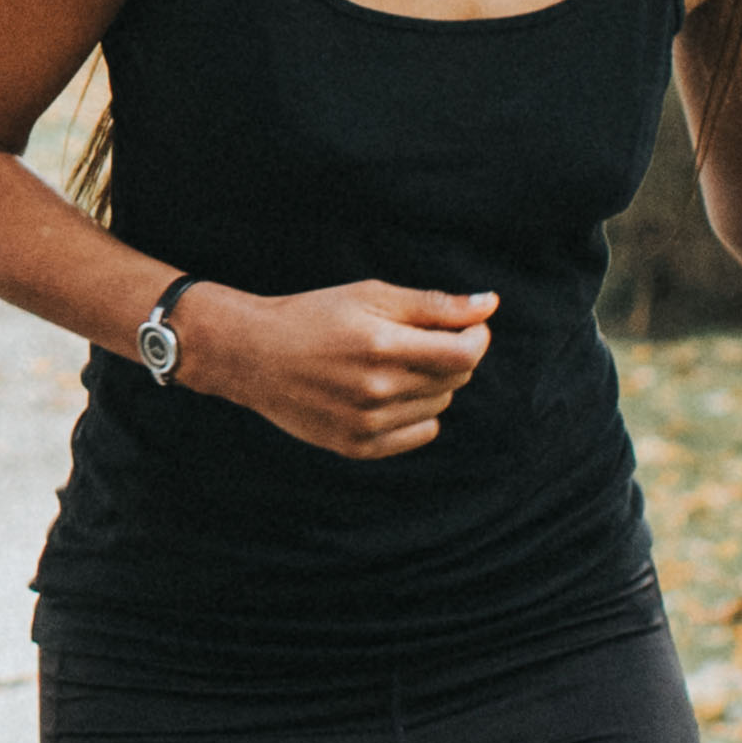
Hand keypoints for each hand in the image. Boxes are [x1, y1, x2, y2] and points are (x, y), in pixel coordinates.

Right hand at [176, 279, 497, 460]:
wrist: (252, 355)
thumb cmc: (314, 316)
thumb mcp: (372, 296)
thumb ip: (434, 305)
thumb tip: (489, 304)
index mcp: (382, 346)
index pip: (465, 354)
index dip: (476, 337)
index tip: (466, 328)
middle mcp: (376, 390)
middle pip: (455, 379)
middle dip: (449, 356)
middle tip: (415, 340)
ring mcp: (366, 423)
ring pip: (439, 405)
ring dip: (431, 384)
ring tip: (392, 364)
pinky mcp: (356, 446)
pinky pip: (420, 434)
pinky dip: (418, 414)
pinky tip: (390, 394)